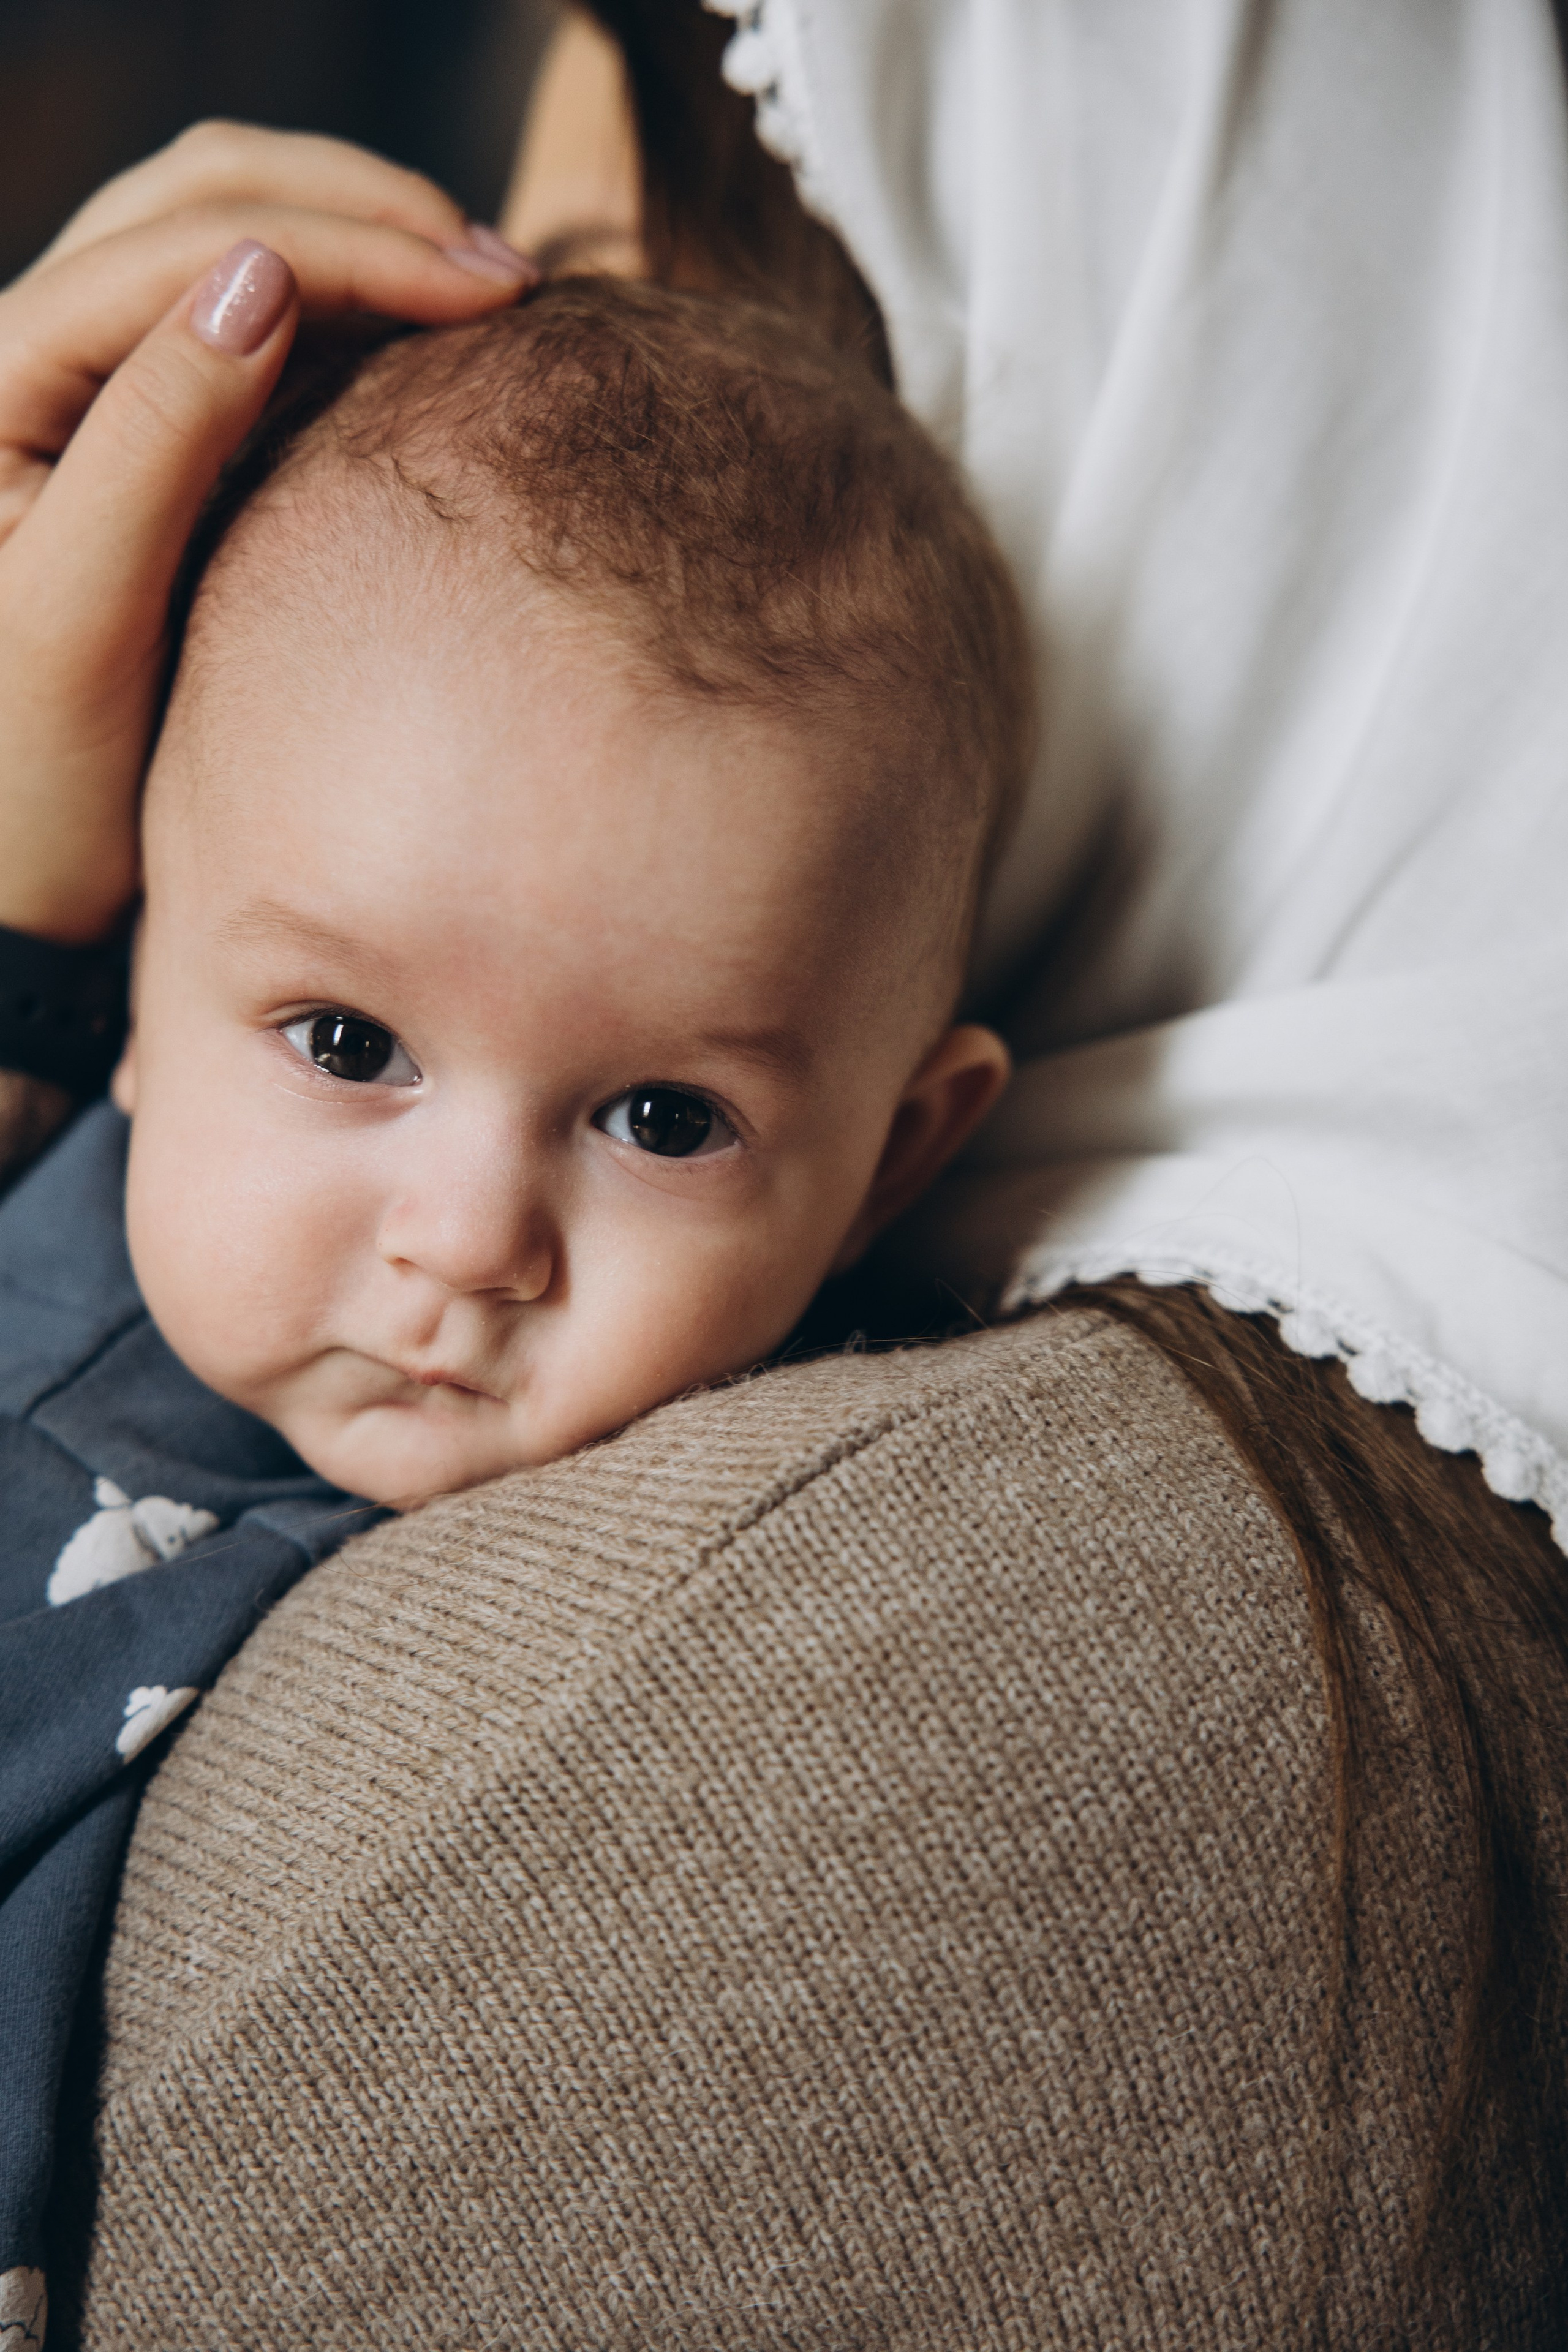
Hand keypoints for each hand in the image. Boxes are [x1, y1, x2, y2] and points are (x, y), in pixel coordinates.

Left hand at [0, 123, 535, 943]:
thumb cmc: (30, 777)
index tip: (484, 284)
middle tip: (502, 273)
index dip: (343, 243)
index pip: (186, 248)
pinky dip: (346, 313)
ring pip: (229, 238)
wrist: (18, 880)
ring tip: (481, 294)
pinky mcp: (151, 438)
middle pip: (208, 199)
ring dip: (356, 241)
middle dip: (362, 213)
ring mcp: (98, 389)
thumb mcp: (80, 610)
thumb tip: (262, 277)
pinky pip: (251, 328)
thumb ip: (156, 436)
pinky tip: (429, 350)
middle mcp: (36, 355)